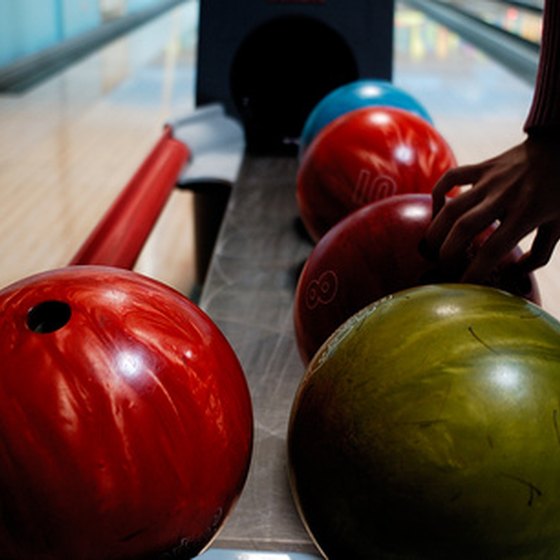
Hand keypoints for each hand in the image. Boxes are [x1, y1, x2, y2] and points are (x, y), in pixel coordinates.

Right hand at [424, 135, 559, 282]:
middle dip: (446, 253)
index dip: (473, 271)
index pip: (493, 249)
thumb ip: (539, 254)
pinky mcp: (482, 167)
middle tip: (442, 268)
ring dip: (435, 231)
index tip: (461, 287)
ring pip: (451, 207)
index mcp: (527, 214)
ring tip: (430, 248)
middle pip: (463, 228)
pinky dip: (437, 194)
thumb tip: (516, 274)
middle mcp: (504, 197)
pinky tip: (436, 210)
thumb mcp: (559, 225)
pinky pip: (450, 178)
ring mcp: (490, 180)